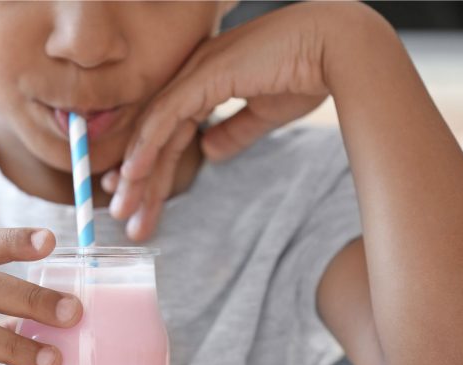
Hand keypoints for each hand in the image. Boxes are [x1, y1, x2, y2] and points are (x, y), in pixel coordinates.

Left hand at [105, 2, 336, 240]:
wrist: (338, 49)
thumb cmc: (308, 73)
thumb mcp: (264, 114)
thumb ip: (234, 131)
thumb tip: (210, 153)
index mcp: (205, 83)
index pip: (168, 133)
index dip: (153, 169)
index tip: (140, 202)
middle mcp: (192, 77)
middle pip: (154, 136)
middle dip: (139, 180)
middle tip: (124, 216)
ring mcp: (195, 73)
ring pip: (153, 130)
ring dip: (136, 173)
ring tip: (123, 209)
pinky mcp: (204, 76)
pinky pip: (166, 117)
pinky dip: (147, 146)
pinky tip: (133, 174)